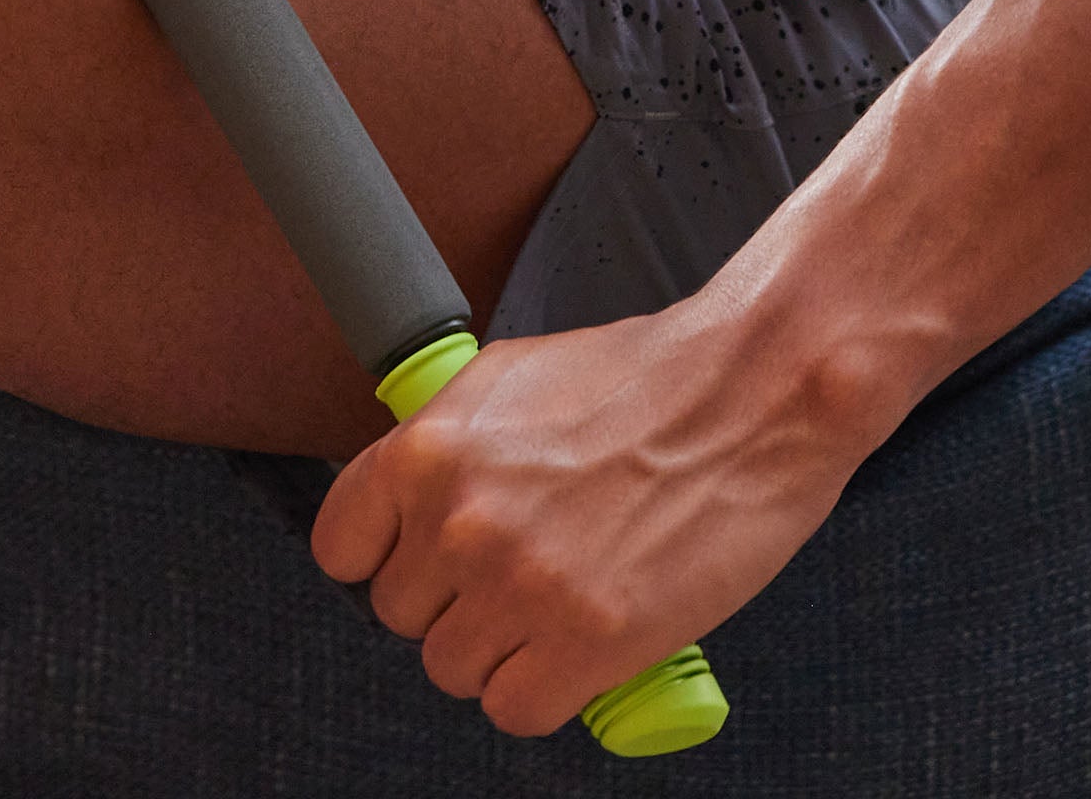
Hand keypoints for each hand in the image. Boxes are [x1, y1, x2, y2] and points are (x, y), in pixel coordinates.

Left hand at [309, 297, 870, 734]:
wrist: (748, 394)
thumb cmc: (639, 379)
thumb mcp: (506, 382)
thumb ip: (446, 445)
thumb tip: (410, 496)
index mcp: (427, 449)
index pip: (341, 547)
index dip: (379, 559)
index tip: (413, 561)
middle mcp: (458, 522)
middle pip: (402, 615)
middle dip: (449, 602)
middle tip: (506, 579)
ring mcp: (520, 586)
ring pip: (454, 669)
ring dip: (496, 651)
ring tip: (547, 610)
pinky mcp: (590, 643)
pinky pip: (517, 710)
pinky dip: (542, 692)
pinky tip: (574, 651)